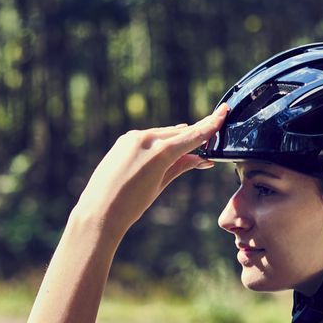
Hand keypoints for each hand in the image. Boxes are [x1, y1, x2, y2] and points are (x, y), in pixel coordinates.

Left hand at [74, 104, 227, 240]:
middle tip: (214, 128)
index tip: (223, 111)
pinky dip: (162, 141)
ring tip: (191, 148)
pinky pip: (150, 136)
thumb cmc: (132, 204)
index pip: (193, 135)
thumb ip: (181, 166)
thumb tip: (201, 158)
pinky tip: (168, 149)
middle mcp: (147, 139)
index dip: (211, 124)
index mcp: (161, 152)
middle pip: (180, 133)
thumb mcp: (161, 184)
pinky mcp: (124, 140)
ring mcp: (133, 137)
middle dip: (196, 134)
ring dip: (178, 139)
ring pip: (165, 133)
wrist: (99, 211)